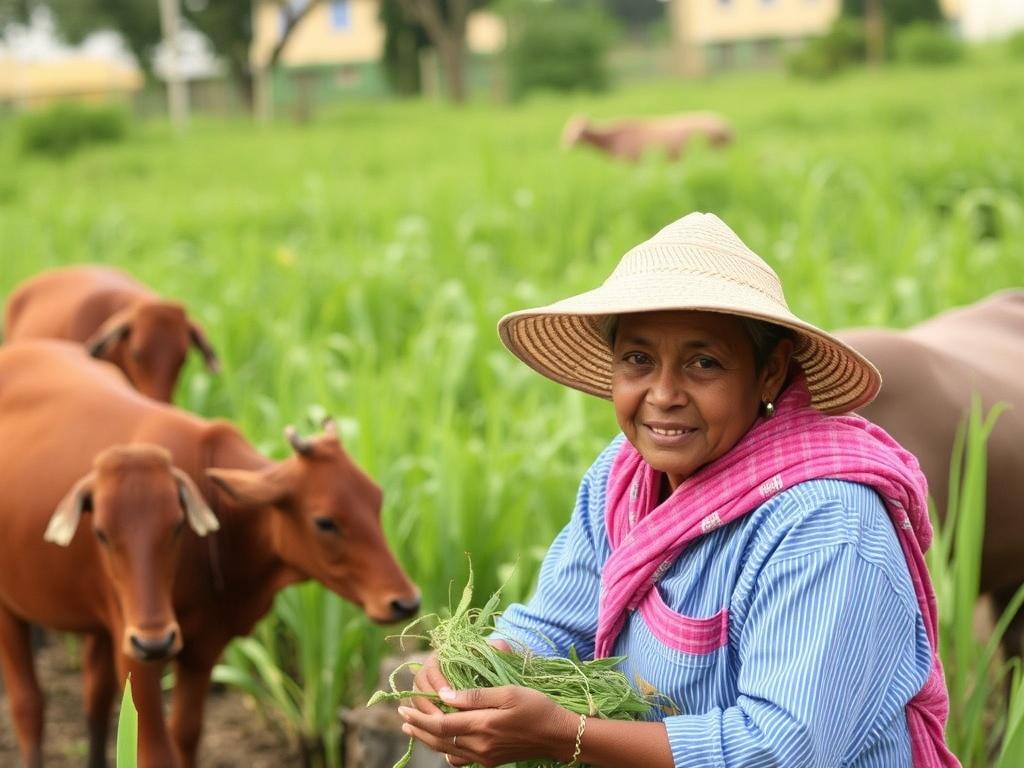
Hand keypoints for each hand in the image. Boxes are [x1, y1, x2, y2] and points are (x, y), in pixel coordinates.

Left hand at [398, 685, 577, 767]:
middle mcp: (479, 746)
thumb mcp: (507, 692)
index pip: (440, 723)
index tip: (403, 708)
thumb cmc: (536, 707)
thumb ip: (475, 695)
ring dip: (428, 739)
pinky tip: (442, 744)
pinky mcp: (490, 761)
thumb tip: (445, 695)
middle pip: (439, 739)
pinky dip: (446, 751)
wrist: (558, 735)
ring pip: (447, 750)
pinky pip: (461, 759)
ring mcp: (485, 757)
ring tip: (413, 729)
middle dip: (418, 728)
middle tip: (402, 718)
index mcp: (482, 725)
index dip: (419, 717)